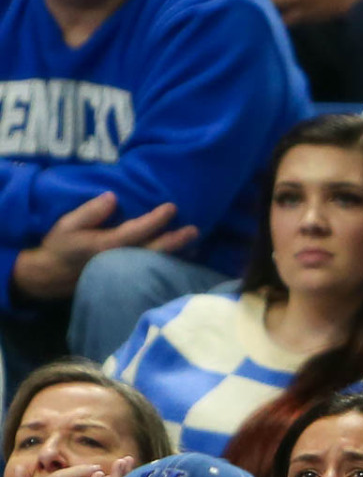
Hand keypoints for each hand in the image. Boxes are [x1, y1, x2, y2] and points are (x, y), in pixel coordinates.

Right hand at [11, 193, 196, 301]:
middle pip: (154, 251)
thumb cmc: (61, 247)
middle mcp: (121, 260)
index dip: (156, 219)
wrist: (51, 276)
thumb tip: (112, 196)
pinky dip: (169, 265)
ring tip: (196, 244)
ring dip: (177, 254)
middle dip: (176, 240)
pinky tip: (184, 258)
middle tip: (195, 229)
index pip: (137, 231)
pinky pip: (152, 271)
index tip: (172, 207)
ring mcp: (126, 272)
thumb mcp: (67, 224)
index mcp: (106, 245)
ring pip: (156, 263)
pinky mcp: (127, 279)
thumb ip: (90, 211)